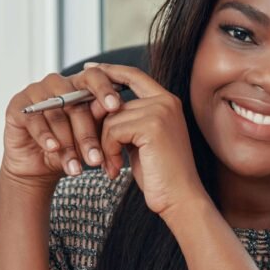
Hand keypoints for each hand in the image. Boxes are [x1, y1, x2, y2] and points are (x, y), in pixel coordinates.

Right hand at [1, 65, 124, 187]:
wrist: (40, 166)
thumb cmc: (70, 147)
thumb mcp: (90, 137)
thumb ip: (99, 121)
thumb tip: (113, 109)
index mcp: (79, 85)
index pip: (94, 77)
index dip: (105, 90)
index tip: (115, 107)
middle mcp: (58, 84)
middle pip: (75, 103)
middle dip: (87, 135)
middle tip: (96, 159)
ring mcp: (36, 93)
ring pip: (57, 115)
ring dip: (68, 145)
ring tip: (76, 168)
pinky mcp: (18, 107)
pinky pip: (35, 121)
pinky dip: (46, 137)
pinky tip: (53, 149)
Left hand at [91, 63, 207, 218]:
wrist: (180, 198)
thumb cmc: (160, 175)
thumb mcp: (140, 141)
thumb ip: (126, 121)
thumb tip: (96, 107)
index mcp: (167, 102)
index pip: (134, 75)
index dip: (110, 71)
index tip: (89, 71)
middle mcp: (166, 101)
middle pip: (113, 102)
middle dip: (99, 129)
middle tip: (101, 156)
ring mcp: (160, 111)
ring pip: (110, 118)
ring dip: (104, 145)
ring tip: (112, 166)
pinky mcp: (152, 125)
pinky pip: (113, 130)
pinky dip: (108, 151)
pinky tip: (116, 168)